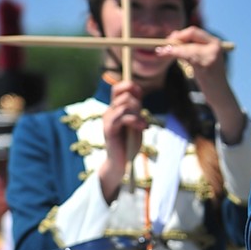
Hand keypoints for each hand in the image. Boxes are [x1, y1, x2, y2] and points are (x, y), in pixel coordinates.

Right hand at [98, 78, 145, 197]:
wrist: (121, 163)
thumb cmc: (129, 144)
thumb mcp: (136, 122)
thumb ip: (136, 107)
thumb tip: (138, 89)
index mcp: (115, 109)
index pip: (117, 88)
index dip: (129, 86)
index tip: (140, 95)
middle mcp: (109, 112)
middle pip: (124, 95)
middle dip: (138, 104)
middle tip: (142, 118)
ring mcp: (108, 120)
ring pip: (125, 105)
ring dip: (138, 114)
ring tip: (143, 125)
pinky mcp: (109, 129)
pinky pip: (123, 116)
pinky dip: (136, 121)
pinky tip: (141, 128)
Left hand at [153, 25, 245, 141]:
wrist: (220, 94)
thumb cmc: (209, 77)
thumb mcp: (202, 59)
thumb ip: (192, 48)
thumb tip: (173, 36)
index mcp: (215, 43)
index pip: (194, 31)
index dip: (180, 34)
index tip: (170, 40)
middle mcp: (215, 48)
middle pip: (189, 37)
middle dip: (174, 41)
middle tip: (163, 46)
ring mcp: (210, 57)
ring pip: (186, 48)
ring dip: (172, 49)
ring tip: (160, 51)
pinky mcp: (205, 67)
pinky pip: (185, 57)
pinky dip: (173, 54)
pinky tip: (164, 54)